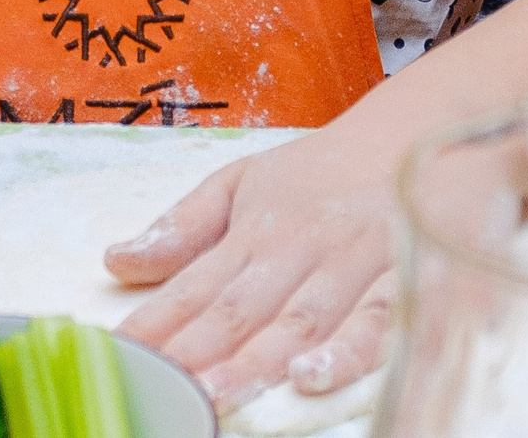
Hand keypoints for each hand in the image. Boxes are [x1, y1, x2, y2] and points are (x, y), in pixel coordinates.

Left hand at [106, 122, 401, 411]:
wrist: (413, 133)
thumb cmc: (320, 172)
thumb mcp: (243, 180)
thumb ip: (183, 226)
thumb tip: (115, 262)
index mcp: (256, 229)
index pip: (197, 287)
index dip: (158, 325)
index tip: (122, 355)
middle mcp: (301, 249)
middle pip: (244, 311)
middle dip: (202, 354)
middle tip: (165, 389)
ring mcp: (354, 266)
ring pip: (303, 322)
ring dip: (260, 361)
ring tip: (220, 394)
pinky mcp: (405, 279)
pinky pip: (379, 323)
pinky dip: (347, 352)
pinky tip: (313, 377)